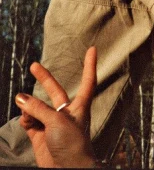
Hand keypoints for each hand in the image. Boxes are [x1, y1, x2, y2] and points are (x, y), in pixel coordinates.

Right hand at [15, 47, 96, 167]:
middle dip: (44, 78)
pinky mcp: (40, 136)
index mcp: (80, 105)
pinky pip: (29, 121)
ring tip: (25, 108)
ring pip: (37, 107)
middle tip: (33, 65)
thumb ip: (38, 108)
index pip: (87, 81)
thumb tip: (21, 98)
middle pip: (55, 90)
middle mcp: (66, 112)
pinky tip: (26, 121)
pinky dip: (26, 119)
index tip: (92, 49)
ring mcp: (52, 124)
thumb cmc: (72, 144)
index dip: (89, 65)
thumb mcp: (57, 121)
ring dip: (29, 106)